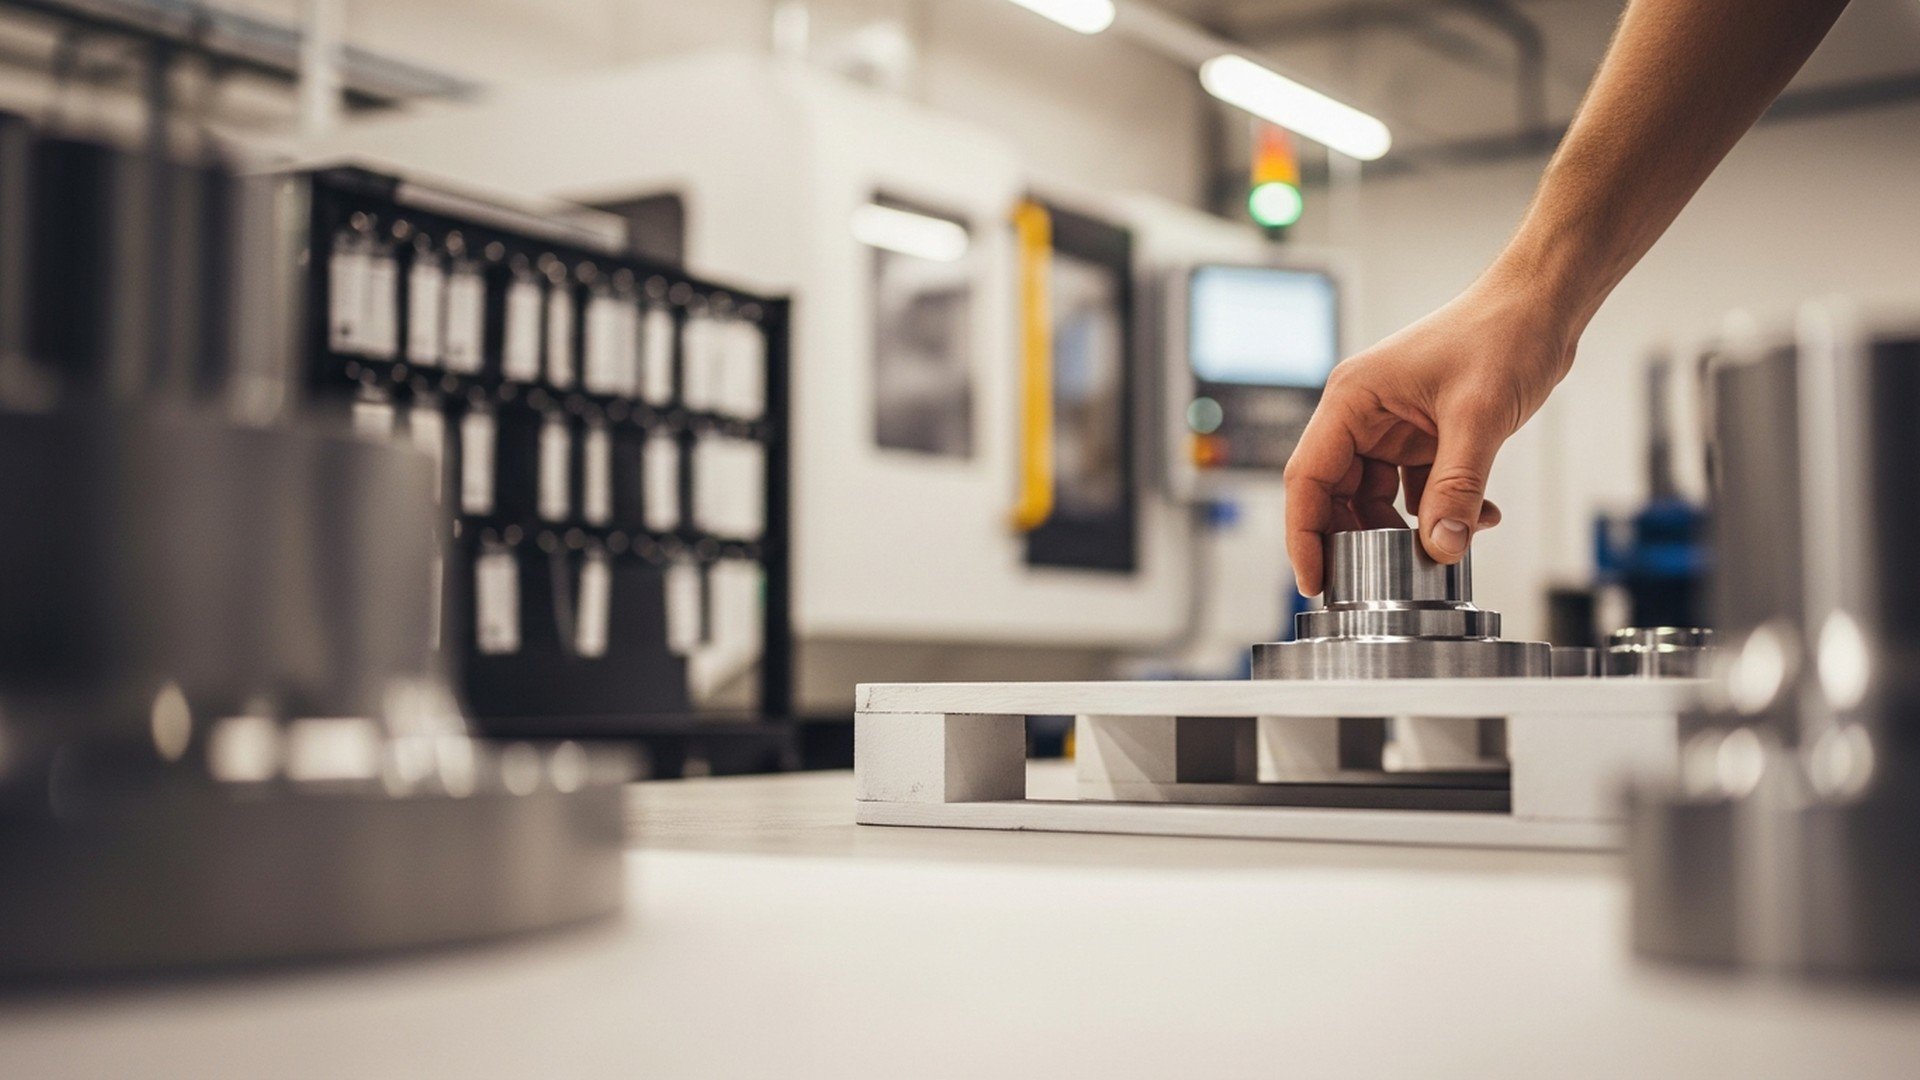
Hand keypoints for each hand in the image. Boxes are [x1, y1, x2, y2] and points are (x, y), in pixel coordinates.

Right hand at [1283, 267, 1578, 595]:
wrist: (1541, 307)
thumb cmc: (1501, 333)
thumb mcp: (1478, 418)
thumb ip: (1456, 488)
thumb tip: (1442, 547)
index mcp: (1352, 400)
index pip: (1308, 478)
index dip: (1304, 535)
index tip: (1314, 580)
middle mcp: (1362, 414)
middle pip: (1335, 495)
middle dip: (1357, 539)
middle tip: (1381, 581)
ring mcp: (1390, 427)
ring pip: (1375, 499)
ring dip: (1407, 529)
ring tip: (1445, 545)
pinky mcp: (1421, 437)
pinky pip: (1414, 490)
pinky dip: (1439, 511)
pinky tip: (1478, 517)